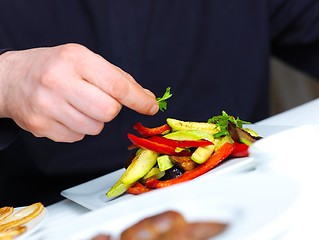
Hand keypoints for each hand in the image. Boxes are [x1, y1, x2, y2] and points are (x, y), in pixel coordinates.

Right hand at [0, 43, 158, 141]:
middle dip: (111, 110)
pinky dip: (78, 128)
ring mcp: (47, 106)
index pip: (118, 86)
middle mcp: (59, 81)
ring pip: (94, 128)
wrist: (12, 79)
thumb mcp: (85, 61)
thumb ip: (118, 79)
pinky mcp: (40, 126)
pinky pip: (77, 137)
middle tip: (99, 100)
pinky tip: (65, 114)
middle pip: (108, 111)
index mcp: (76, 59)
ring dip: (94, 120)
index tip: (151, 106)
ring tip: (77, 105)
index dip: (139, 100)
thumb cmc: (54, 67)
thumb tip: (146, 98)